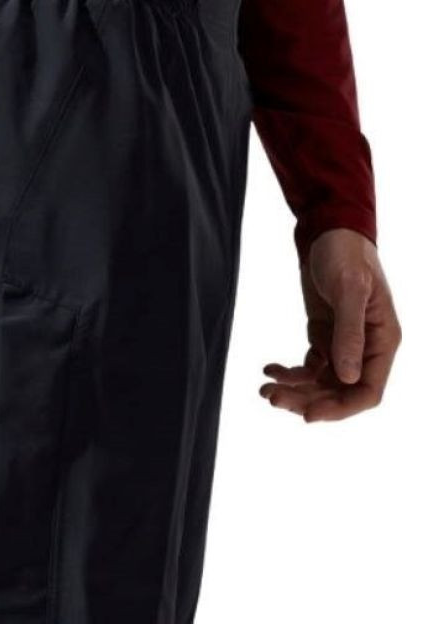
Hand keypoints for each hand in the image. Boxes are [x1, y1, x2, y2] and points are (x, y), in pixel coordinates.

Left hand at [259, 228, 400, 421]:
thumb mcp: (348, 290)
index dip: (340, 408)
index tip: (308, 415)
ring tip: (265, 388)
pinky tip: (269, 369)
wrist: (328, 232)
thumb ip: (349, 332)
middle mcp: (366, 348)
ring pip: (322, 383)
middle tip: (272, 398)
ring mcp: (343, 343)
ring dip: (295, 389)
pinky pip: (309, 366)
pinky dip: (290, 372)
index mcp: (382, 341)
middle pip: (340, 392)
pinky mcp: (324, 336)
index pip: (368, 391)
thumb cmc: (345, 254)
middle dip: (307, 400)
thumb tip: (349, 378)